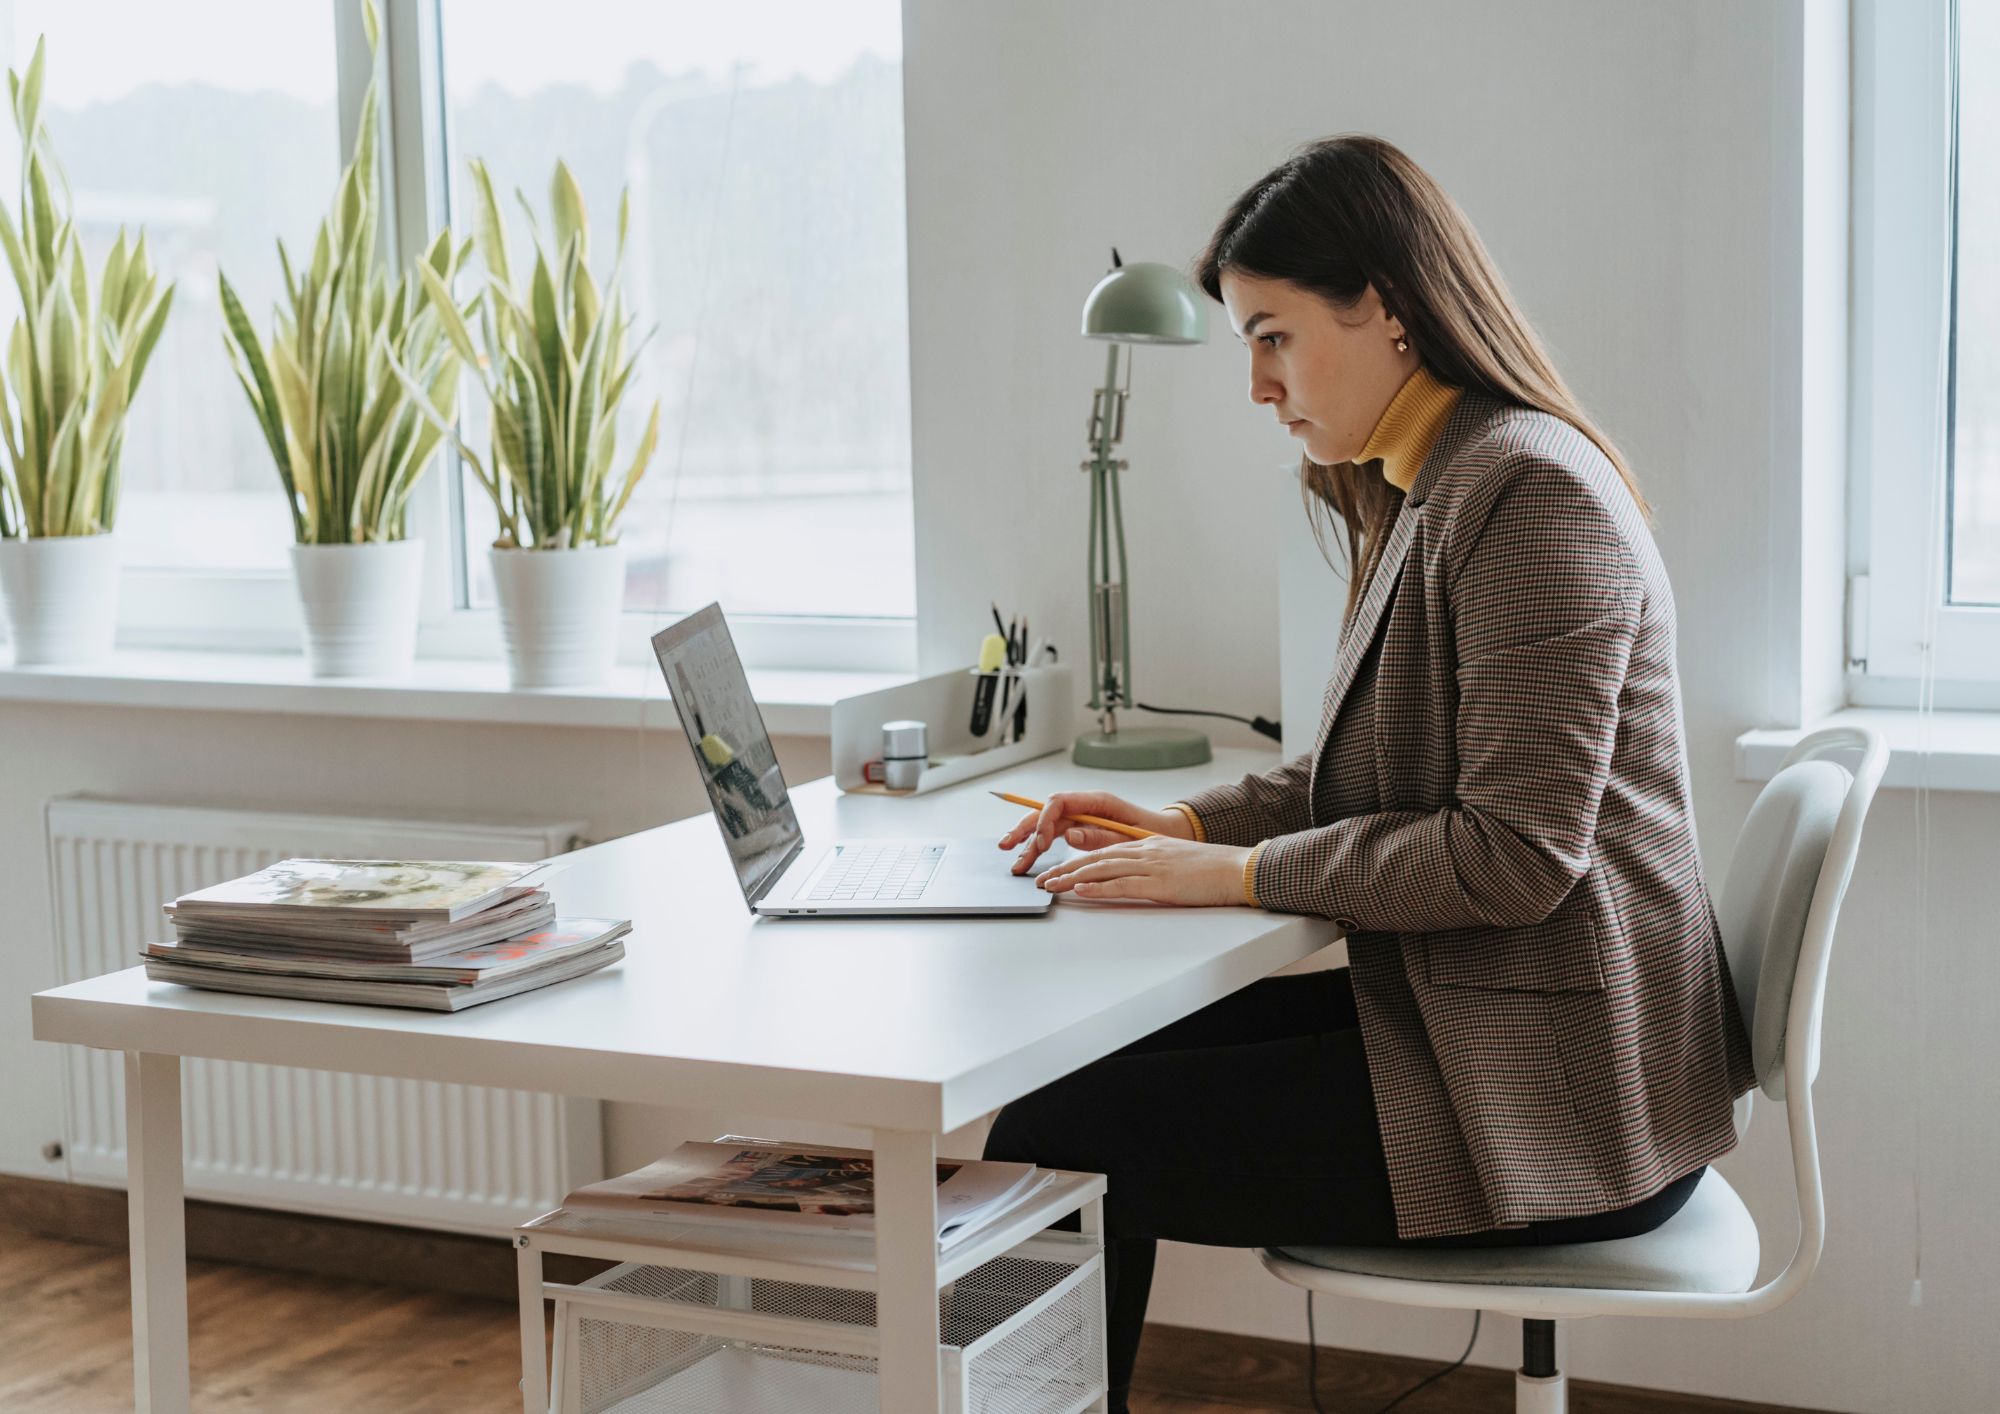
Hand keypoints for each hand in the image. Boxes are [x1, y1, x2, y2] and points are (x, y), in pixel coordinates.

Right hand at [997, 791, 1191, 874]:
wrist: (1169, 835)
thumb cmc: (1154, 832)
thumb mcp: (1130, 837)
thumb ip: (1100, 835)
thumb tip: (1070, 834)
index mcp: (1097, 802)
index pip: (1059, 803)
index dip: (1044, 821)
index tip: (1040, 843)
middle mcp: (1085, 807)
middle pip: (1046, 813)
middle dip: (1024, 829)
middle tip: (1008, 847)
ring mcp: (1082, 818)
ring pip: (1046, 826)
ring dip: (1028, 842)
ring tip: (1014, 860)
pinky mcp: (1082, 831)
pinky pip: (1055, 836)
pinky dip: (1040, 848)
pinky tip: (1028, 859)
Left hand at [1033, 835, 1253, 906]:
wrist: (1237, 868)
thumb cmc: (1212, 870)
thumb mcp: (1176, 862)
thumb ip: (1154, 867)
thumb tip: (1135, 878)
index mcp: (1148, 845)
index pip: (1105, 851)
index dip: (1078, 861)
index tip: (1058, 870)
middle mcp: (1145, 851)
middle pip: (1096, 858)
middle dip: (1066, 869)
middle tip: (1044, 879)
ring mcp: (1152, 865)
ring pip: (1103, 869)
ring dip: (1073, 878)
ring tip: (1052, 886)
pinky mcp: (1160, 882)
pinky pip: (1122, 884)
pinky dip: (1099, 887)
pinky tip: (1082, 891)